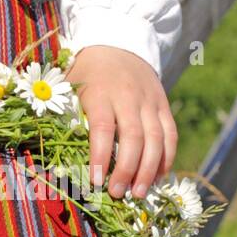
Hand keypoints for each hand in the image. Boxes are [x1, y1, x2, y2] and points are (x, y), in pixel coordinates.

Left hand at [66, 45, 176, 198]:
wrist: (117, 43)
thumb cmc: (86, 74)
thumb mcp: (72, 88)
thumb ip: (71, 118)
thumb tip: (66, 159)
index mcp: (100, 92)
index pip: (103, 128)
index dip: (100, 156)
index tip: (95, 181)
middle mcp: (128, 96)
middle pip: (133, 137)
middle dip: (127, 169)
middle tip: (118, 193)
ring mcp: (150, 100)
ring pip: (156, 138)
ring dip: (149, 169)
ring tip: (138, 193)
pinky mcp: (164, 104)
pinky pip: (170, 134)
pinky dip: (166, 158)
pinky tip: (157, 178)